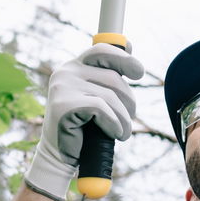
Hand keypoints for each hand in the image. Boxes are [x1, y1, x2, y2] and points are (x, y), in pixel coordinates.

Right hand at [25, 44, 144, 200]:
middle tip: (130, 117)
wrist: (60, 156)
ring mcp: (63, 87)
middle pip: (113, 77)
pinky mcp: (64, 104)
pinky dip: (114, 124)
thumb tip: (130, 45)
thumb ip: (108, 74)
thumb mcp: (97, 96)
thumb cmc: (83, 127)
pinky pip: (102, 109)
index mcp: (73, 67)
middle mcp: (65, 72)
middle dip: (129, 100)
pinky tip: (115, 134)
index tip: (138, 73)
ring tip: (123, 132)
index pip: (102, 51)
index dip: (124, 59)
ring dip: (124, 118)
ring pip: (110, 96)